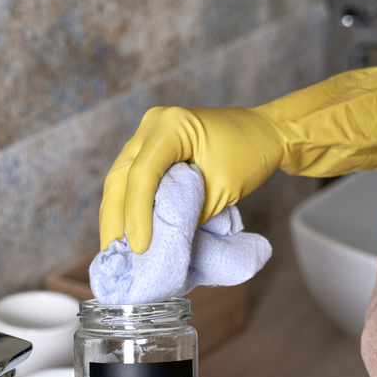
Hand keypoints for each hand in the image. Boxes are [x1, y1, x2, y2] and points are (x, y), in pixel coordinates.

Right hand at [99, 67, 376, 252]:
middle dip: (114, 217)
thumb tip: (158, 242)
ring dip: (115, 214)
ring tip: (113, 247)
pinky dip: (127, 205)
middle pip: (120, 176)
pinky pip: (130, 179)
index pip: (143, 174)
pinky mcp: (149, 148)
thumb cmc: (251, 155)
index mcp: (172, 125)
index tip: (140, 247)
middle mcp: (152, 124)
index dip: (137, 213)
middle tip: (111, 252)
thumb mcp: (222, 189)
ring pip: (119, 178)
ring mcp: (147, 134)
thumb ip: (188, 213)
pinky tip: (124, 230)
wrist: (264, 133)